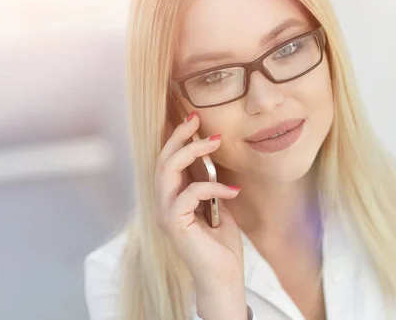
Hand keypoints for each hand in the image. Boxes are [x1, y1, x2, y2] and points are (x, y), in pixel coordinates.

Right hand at [155, 112, 246, 318]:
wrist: (222, 276)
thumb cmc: (220, 244)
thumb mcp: (216, 205)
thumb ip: (208, 185)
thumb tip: (211, 160)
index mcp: (171, 198)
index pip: (167, 161)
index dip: (177, 138)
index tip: (194, 119)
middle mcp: (163, 204)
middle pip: (163, 160)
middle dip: (180, 136)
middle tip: (198, 120)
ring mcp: (165, 213)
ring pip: (168, 170)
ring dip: (192, 151)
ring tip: (215, 141)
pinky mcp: (174, 223)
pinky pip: (191, 193)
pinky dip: (213, 186)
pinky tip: (232, 191)